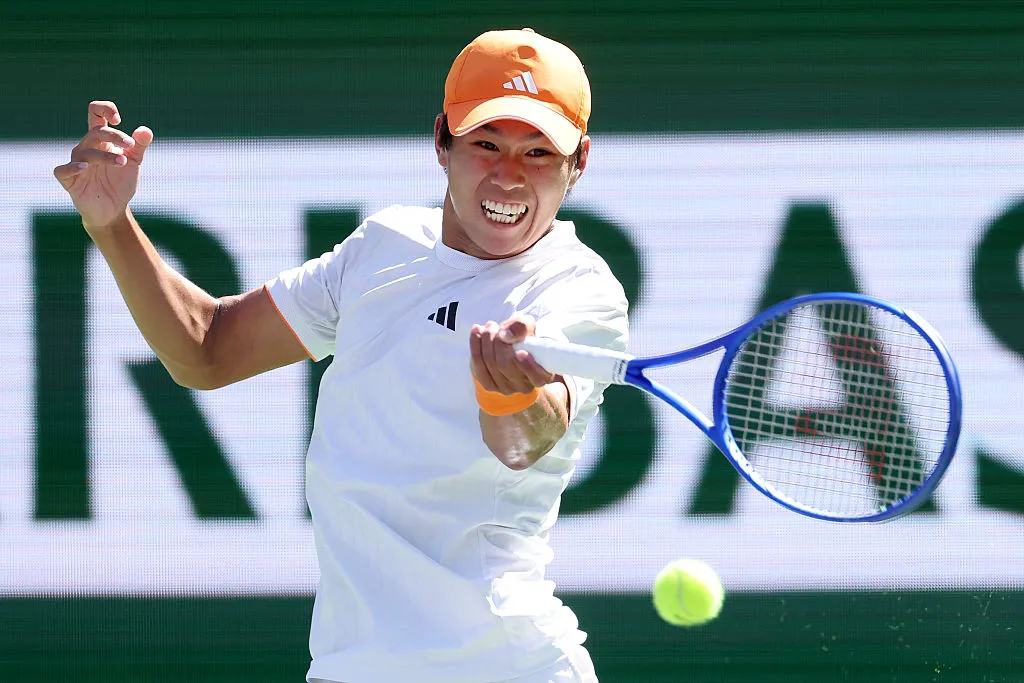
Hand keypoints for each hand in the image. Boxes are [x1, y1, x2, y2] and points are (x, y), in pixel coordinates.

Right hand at [53, 101, 153, 230]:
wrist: (114, 210)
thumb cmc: (120, 183)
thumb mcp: (133, 163)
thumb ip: (139, 146)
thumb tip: (145, 130)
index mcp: (100, 141)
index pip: (95, 114)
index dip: (104, 109)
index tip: (118, 119)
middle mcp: (86, 148)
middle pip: (95, 133)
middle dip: (114, 136)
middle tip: (130, 146)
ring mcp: (76, 163)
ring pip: (85, 151)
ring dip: (105, 156)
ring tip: (122, 162)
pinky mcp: (69, 180)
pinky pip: (63, 170)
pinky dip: (73, 167)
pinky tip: (84, 167)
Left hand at [470, 315, 555, 393]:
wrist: (509, 347)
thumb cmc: (523, 338)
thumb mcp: (528, 327)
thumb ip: (522, 326)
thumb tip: (506, 335)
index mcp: (542, 375)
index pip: (536, 376)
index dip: (527, 365)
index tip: (521, 351)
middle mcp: (525, 386)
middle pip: (505, 365)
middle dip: (497, 342)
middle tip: (494, 325)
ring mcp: (507, 389)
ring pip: (490, 364)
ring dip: (485, 341)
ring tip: (489, 326)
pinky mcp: (490, 386)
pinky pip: (478, 367)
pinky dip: (475, 346)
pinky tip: (476, 332)